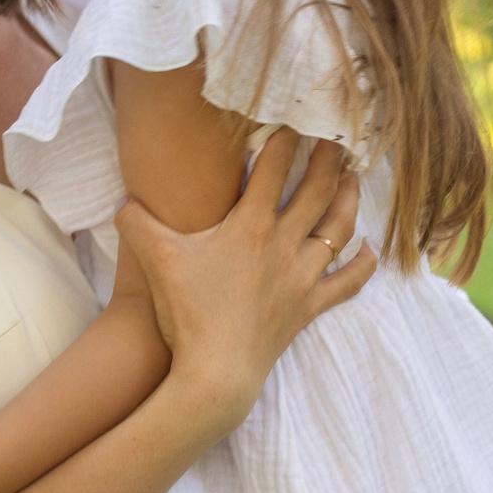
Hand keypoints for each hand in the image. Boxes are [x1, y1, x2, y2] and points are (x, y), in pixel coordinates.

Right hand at [115, 135, 375, 433]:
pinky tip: (369, 249)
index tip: (291, 119)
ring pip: (338, 228)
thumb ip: (136, 224)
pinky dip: (362, 264)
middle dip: (327, 159)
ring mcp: (301, 276)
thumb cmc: (188, 314)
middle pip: (316, 190)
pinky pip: (346, 283)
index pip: (273, 168)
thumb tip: (123, 201)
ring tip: (352, 178)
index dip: (283, 139)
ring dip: (348, 199)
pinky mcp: (308, 307)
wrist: (216, 373)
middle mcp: (283, 244)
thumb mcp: (156, 261)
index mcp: (250, 226)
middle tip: (334, 137)